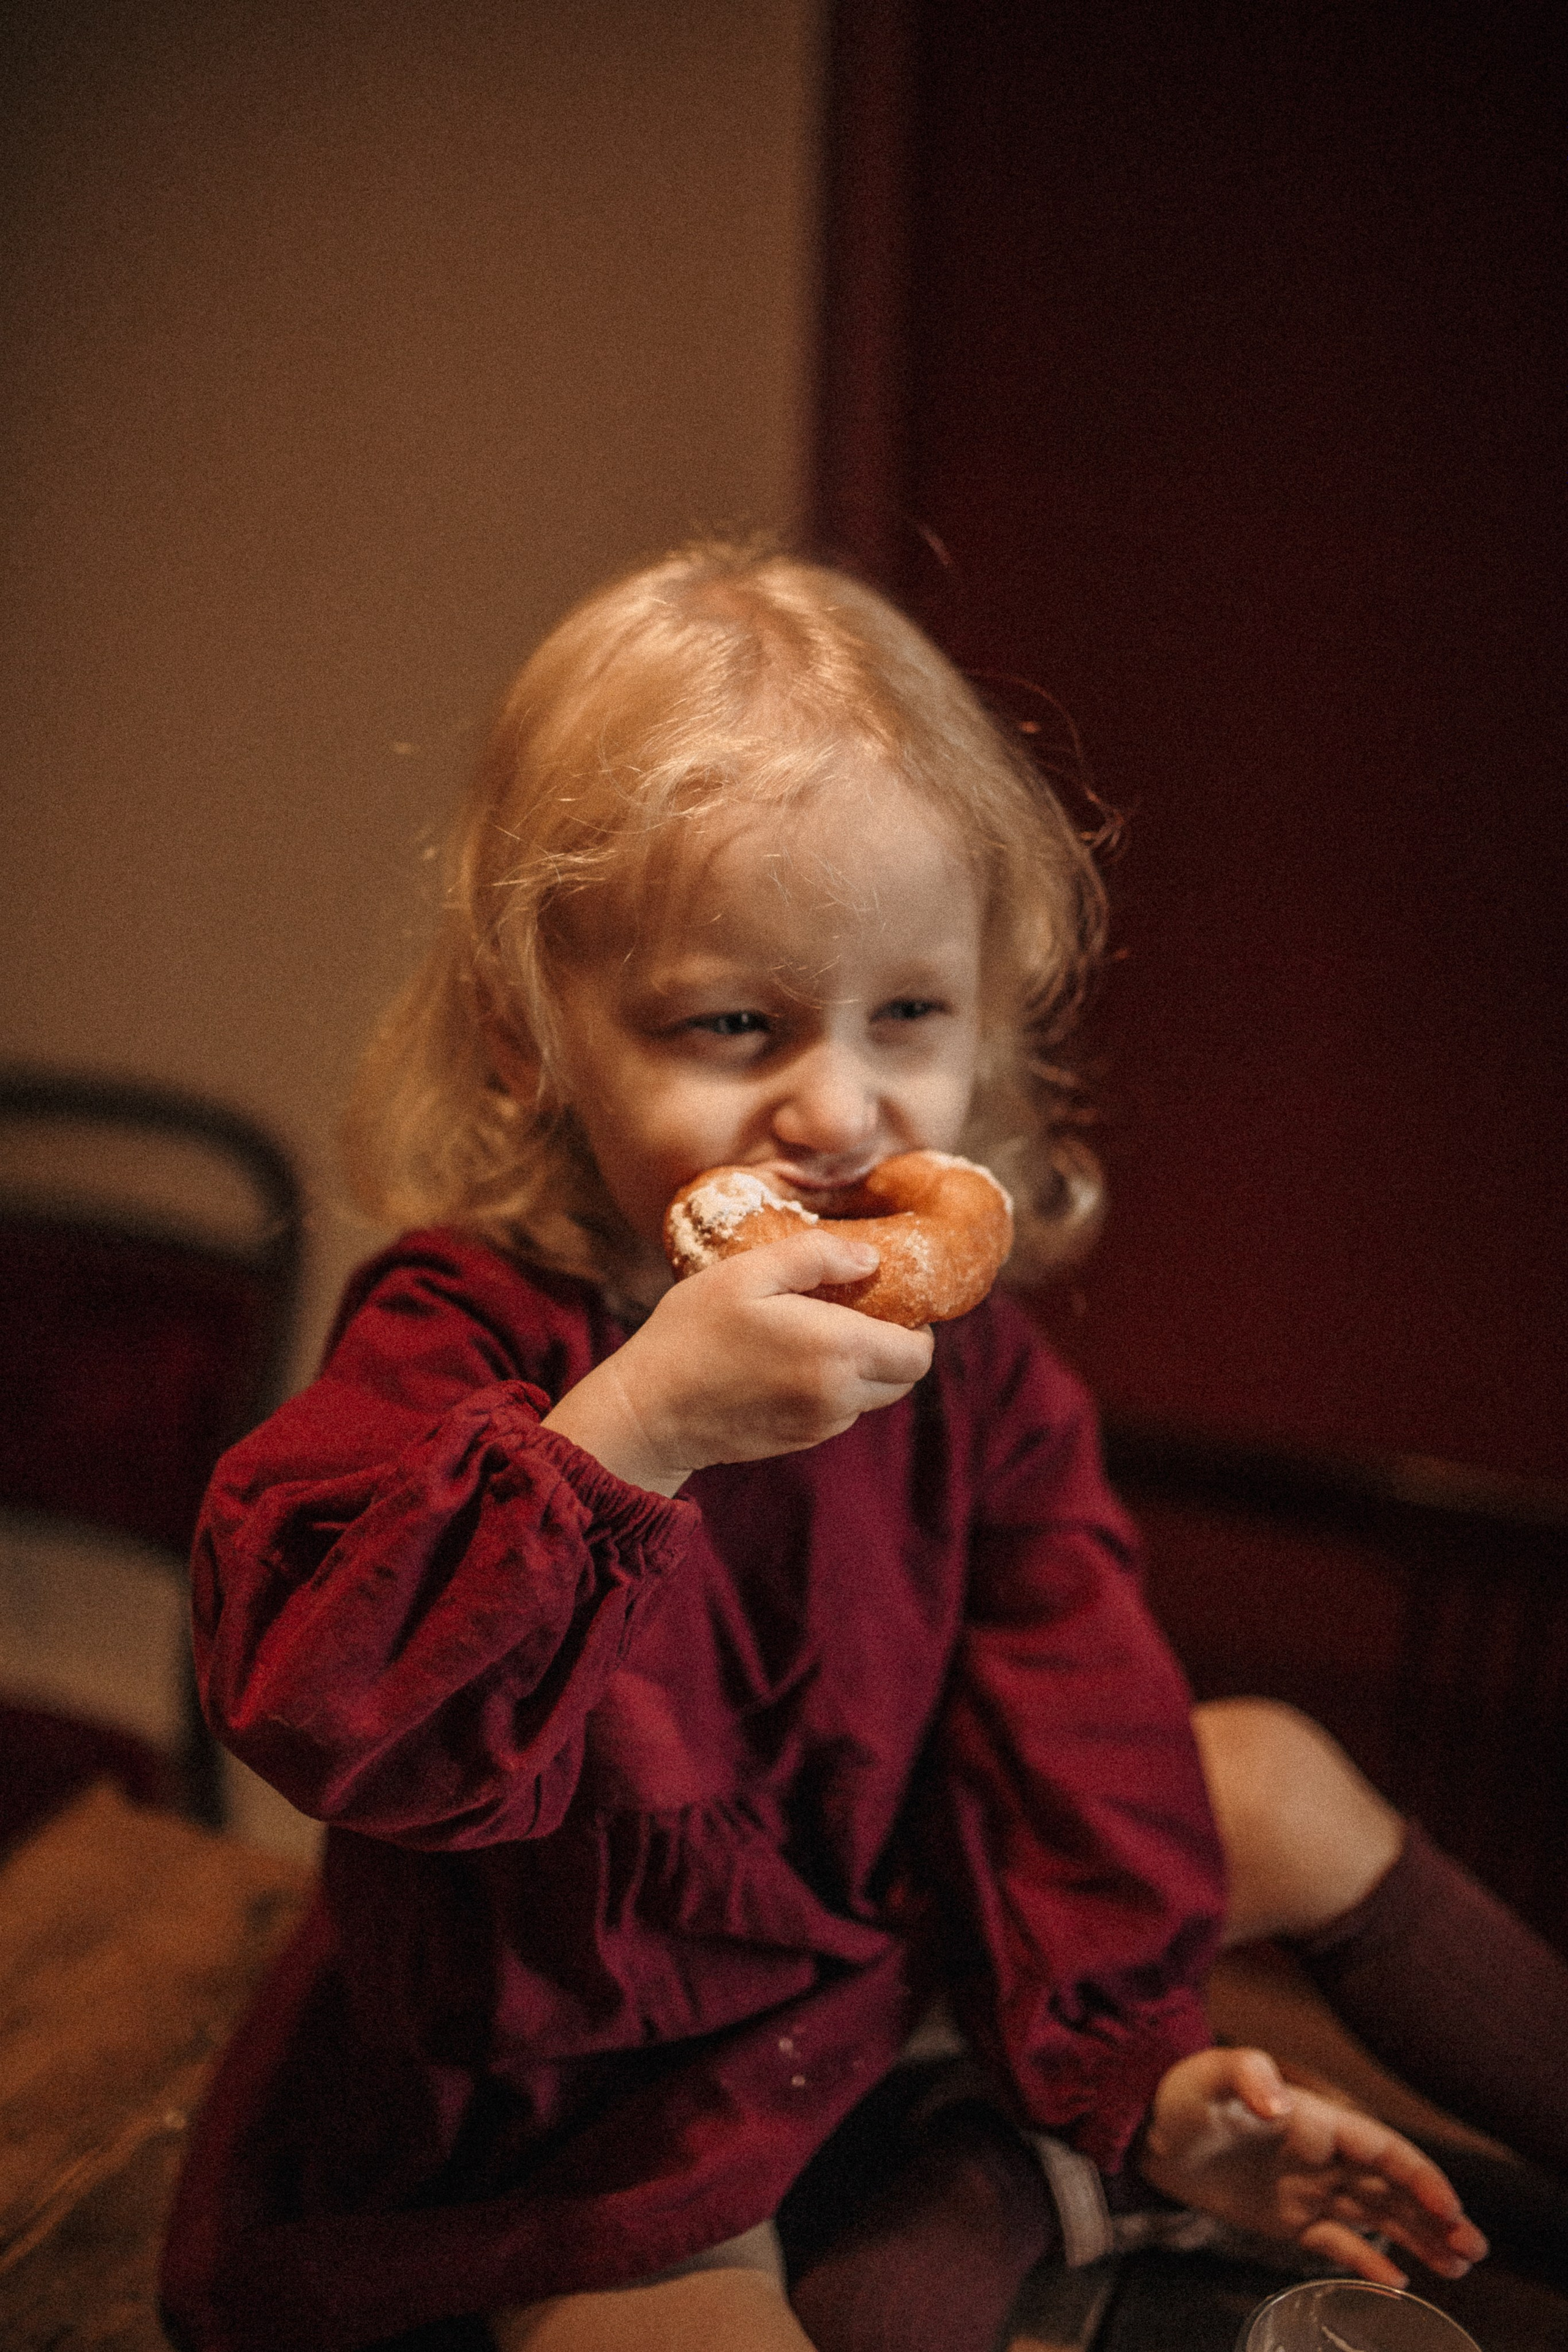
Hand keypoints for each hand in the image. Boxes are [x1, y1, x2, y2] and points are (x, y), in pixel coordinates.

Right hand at [542, 1231, 933, 1494]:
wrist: (648, 1412)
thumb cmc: (691, 1333)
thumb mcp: (747, 1273)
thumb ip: (815, 1257)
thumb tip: (870, 1259)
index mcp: (837, 1351)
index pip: (918, 1353)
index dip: (916, 1324)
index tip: (885, 1297)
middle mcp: (840, 1397)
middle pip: (905, 1379)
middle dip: (894, 1345)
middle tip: (856, 1310)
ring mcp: (821, 1426)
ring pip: (873, 1396)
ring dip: (862, 1366)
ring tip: (815, 1332)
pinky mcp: (801, 1442)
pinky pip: (840, 1411)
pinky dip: (833, 1387)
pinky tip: (789, 1361)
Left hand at [1136, 2049, 1488, 2286]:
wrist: (1144, 2128)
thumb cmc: (1179, 2092)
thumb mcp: (1209, 2075)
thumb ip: (1246, 2076)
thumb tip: (1277, 2103)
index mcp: (1315, 2120)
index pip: (1381, 2149)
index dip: (1420, 2176)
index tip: (1451, 2208)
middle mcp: (1320, 2155)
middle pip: (1391, 2186)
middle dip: (1436, 2214)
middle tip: (1473, 2249)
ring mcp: (1307, 2187)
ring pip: (1376, 2215)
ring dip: (1417, 2237)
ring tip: (1457, 2266)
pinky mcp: (1286, 2217)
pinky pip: (1336, 2242)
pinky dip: (1367, 2260)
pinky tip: (1396, 2280)